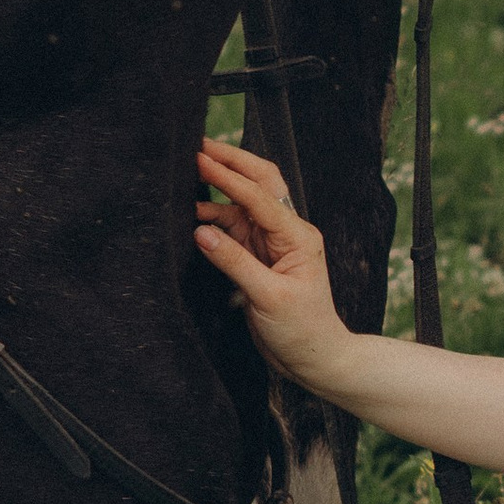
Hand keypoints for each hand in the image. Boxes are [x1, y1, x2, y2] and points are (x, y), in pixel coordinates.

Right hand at [193, 137, 365, 397]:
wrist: (315, 357)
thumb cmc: (303, 330)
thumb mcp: (267, 298)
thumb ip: (234, 262)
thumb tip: (201, 231)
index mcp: (298, 236)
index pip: (260, 197)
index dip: (229, 176)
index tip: (201, 158)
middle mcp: (287, 232)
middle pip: (259, 184)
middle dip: (231, 162)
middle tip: (198, 146)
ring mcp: (272, 242)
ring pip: (244, 203)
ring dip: (219, 188)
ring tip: (188, 174)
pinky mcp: (258, 256)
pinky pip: (234, 228)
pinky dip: (214, 217)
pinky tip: (193, 214)